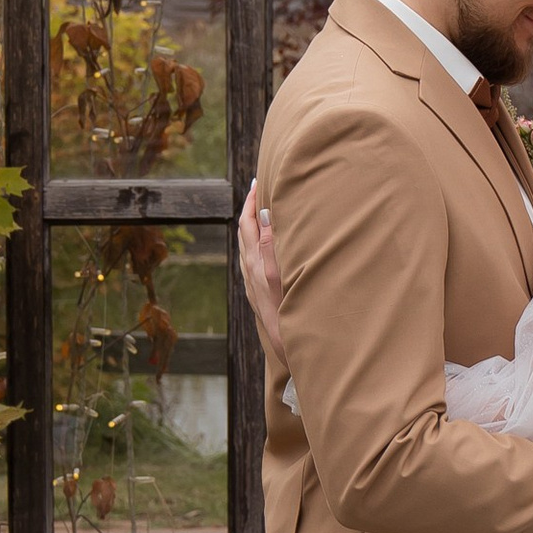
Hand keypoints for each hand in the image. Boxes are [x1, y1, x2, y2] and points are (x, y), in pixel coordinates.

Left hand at [237, 184, 290, 383]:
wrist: (289, 350)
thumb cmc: (289, 312)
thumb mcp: (280, 274)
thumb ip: (271, 244)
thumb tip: (263, 214)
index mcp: (255, 263)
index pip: (248, 223)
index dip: (251, 201)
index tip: (257, 182)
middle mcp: (250, 272)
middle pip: (243, 232)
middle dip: (249, 209)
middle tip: (257, 190)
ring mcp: (253, 283)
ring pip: (247, 246)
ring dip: (252, 226)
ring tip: (260, 212)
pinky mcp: (258, 294)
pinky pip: (252, 260)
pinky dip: (256, 243)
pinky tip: (265, 247)